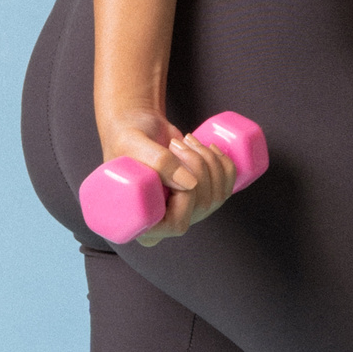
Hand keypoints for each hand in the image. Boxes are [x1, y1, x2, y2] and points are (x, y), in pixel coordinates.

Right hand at [94, 112, 237, 246]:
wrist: (137, 128)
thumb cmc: (126, 139)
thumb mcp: (133, 145)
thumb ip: (157, 162)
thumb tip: (191, 184)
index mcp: (142, 222)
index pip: (176, 224)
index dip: (184, 197)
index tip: (173, 163)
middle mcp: (166, 222)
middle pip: (201, 206)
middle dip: (197, 167)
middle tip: (176, 144)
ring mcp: (187, 211)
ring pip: (217, 196)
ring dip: (209, 161)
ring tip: (186, 141)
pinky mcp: (202, 195)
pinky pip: (227, 186)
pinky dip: (224, 163)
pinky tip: (209, 147)